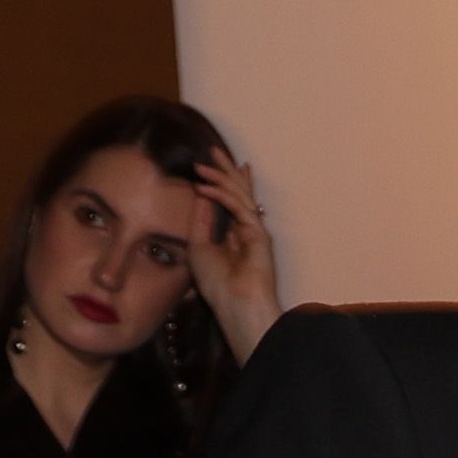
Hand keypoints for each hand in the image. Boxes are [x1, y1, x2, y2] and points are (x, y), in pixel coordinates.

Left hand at [185, 150, 284, 362]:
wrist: (237, 306)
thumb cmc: (219, 285)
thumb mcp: (199, 247)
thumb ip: (201, 222)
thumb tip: (200, 195)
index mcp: (235, 235)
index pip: (230, 203)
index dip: (222, 184)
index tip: (211, 167)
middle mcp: (247, 230)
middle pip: (238, 193)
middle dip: (226, 171)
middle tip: (214, 150)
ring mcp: (255, 231)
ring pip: (239, 196)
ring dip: (220, 178)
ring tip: (202, 164)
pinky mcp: (258, 234)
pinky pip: (238, 208)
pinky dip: (220, 196)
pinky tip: (203, 188)